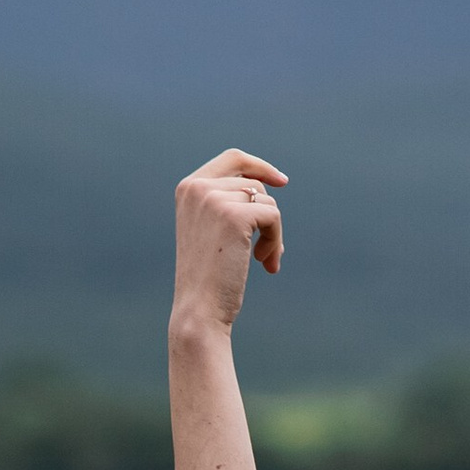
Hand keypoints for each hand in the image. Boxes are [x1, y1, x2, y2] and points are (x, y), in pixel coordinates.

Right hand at [173, 147, 286, 333]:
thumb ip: (229, 203)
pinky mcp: (234, 215)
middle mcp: (197, 188)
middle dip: (267, 215)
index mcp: (188, 188)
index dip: (259, 166)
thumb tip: (269, 185)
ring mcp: (214, 199)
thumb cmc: (208, 279)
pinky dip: (275, 241)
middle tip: (268, 250)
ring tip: (263, 261)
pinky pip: (273, 216)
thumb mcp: (211, 232)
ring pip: (267, 201)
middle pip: (254, 183)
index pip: (232, 158)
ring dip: (272, 233)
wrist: (198, 311)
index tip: (281, 182)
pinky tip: (265, 265)